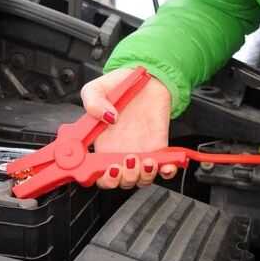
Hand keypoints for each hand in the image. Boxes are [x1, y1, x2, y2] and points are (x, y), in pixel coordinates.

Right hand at [80, 68, 177, 189]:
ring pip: (141, 180)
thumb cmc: (119, 85)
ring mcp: (141, 151)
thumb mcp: (96, 88)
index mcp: (101, 144)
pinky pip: (164, 168)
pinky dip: (166, 171)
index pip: (97, 174)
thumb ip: (93, 102)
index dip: (101, 178)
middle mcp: (119, 152)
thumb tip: (106, 117)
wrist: (146, 78)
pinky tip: (164, 164)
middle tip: (125, 161)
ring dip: (143, 176)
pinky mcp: (159, 148)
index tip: (107, 169)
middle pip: (120, 182)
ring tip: (145, 159)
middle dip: (123, 179)